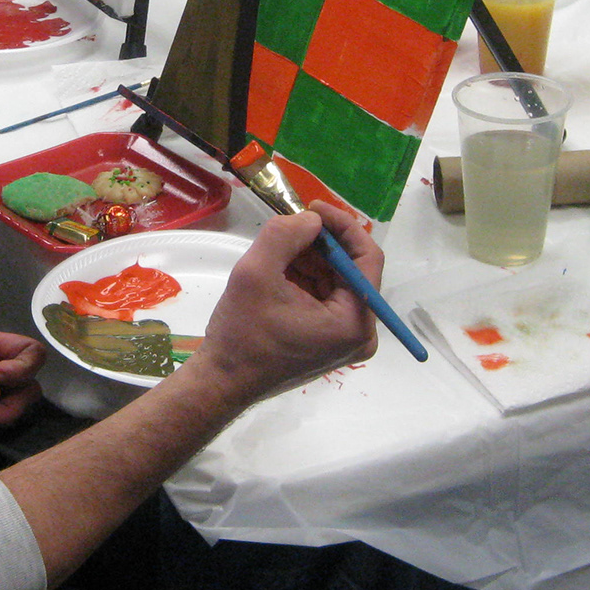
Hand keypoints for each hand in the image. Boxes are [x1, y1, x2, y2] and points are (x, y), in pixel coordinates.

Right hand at [197, 204, 379, 398]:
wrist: (222, 381)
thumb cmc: (241, 334)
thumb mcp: (256, 273)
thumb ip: (285, 235)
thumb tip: (311, 220)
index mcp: (354, 322)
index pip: (367, 259)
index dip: (343, 226)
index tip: (313, 207)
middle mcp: (360, 333)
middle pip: (352, 270)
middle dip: (322, 244)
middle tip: (289, 225)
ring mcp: (346, 339)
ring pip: (337, 280)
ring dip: (311, 259)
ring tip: (277, 252)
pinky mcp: (330, 341)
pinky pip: (326, 297)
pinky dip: (306, 278)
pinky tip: (280, 271)